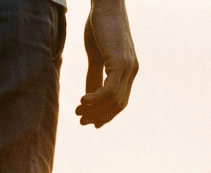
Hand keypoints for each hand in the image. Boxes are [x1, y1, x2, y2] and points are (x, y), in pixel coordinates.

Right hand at [75, 0, 137, 127]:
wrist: (105, 3)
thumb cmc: (99, 26)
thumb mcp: (96, 57)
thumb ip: (95, 77)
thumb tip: (90, 97)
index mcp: (128, 70)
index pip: (120, 101)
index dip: (106, 115)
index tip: (90, 122)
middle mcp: (132, 70)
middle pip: (118, 105)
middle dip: (99, 116)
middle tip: (81, 120)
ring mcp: (129, 67)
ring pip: (114, 101)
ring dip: (95, 110)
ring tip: (79, 110)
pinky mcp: (121, 63)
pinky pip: (109, 91)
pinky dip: (96, 99)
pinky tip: (83, 100)